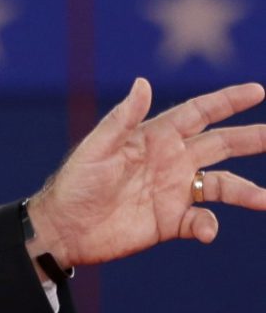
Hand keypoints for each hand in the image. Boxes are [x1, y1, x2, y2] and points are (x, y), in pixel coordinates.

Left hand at [28, 78, 265, 270]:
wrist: (65, 227)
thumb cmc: (76, 182)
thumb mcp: (97, 147)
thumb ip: (122, 118)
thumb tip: (143, 82)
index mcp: (153, 136)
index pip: (197, 113)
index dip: (227, 101)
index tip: (257, 91)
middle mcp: (170, 160)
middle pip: (219, 144)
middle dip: (250, 139)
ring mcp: (173, 191)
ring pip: (221, 185)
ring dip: (246, 191)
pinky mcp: (171, 221)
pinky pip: (202, 221)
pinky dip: (209, 226)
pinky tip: (204, 230)